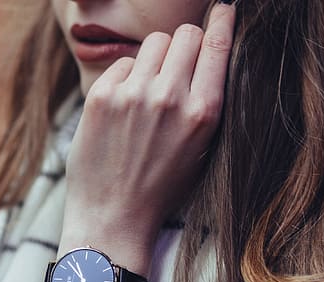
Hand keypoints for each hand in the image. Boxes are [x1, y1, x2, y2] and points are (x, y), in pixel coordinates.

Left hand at [60, 3, 235, 276]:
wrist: (113, 219)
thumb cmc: (160, 189)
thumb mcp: (201, 150)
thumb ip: (205, 102)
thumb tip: (206, 56)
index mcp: (203, 113)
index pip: (217, 44)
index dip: (221, 21)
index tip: (223, 9)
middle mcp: (170, 98)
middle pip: (185, 35)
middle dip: (185, 45)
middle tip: (177, 68)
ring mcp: (133, 95)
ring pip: (153, 42)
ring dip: (155, 58)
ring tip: (149, 90)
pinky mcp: (101, 97)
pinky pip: (123, 63)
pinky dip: (126, 78)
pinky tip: (124, 108)